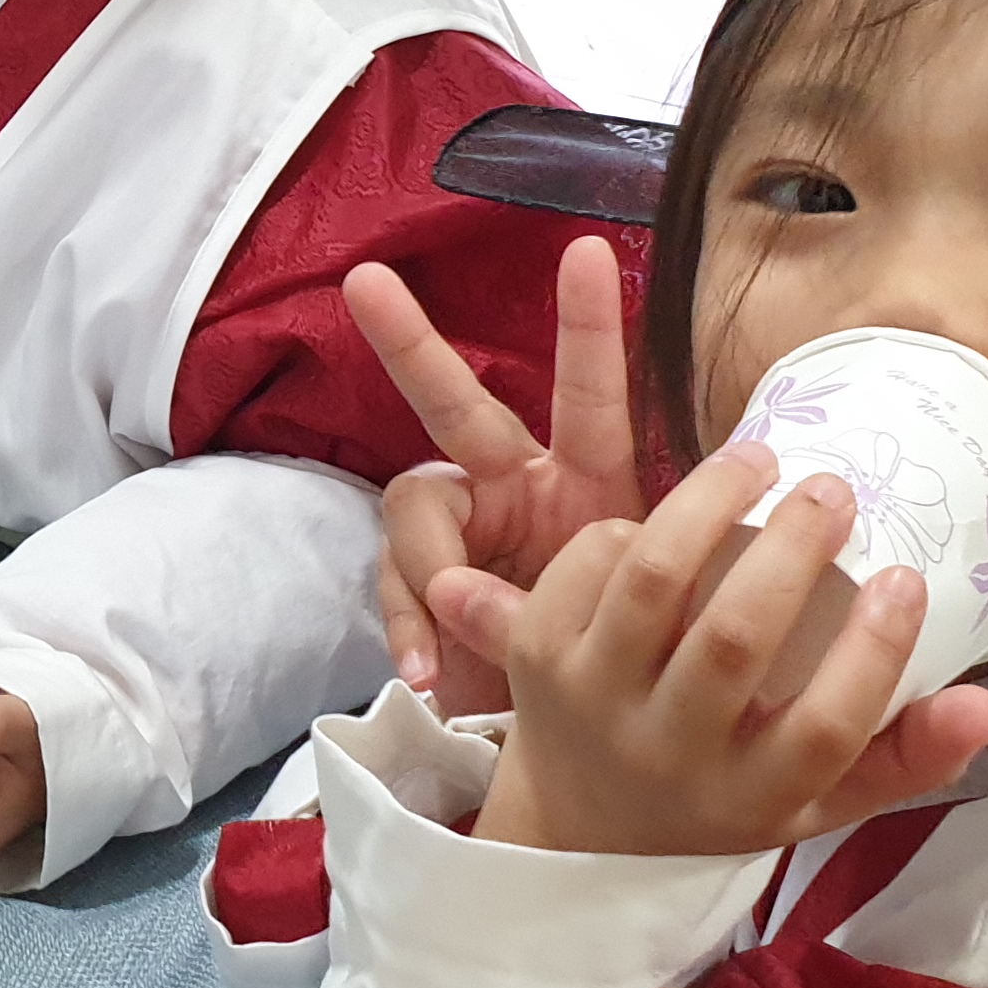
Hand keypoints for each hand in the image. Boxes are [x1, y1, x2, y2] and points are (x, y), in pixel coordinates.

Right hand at [349, 239, 643, 704]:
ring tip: (451, 633)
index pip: (591, 396)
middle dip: (412, 343)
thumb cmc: (622, 663)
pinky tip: (427, 669)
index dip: (589, 328)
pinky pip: (398, 584)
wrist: (578, 738)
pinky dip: (410, 626)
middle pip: (456, 405)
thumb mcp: (622, 623)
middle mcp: (517, 487)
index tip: (589, 250)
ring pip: (413, 503)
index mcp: (588, 481)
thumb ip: (564, 597)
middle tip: (366, 281)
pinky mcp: (424, 583)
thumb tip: (460, 592)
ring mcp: (464, 532)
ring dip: (428, 564)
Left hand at [473, 441, 987, 857]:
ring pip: (650, 583)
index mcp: (751, 796)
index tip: (905, 577)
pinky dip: (635, 526)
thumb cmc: (725, 795)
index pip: (823, 731)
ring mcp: (593, 702)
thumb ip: (908, 757)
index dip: (875, 652)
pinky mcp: (537, 655)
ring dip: (708, 505)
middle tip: (834, 491)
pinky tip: (681, 514)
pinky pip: (587, 563)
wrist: (578, 825)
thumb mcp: (818, 801)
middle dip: (792, 549)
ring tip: (761, 460)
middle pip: (732, 641)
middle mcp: (668, 753)